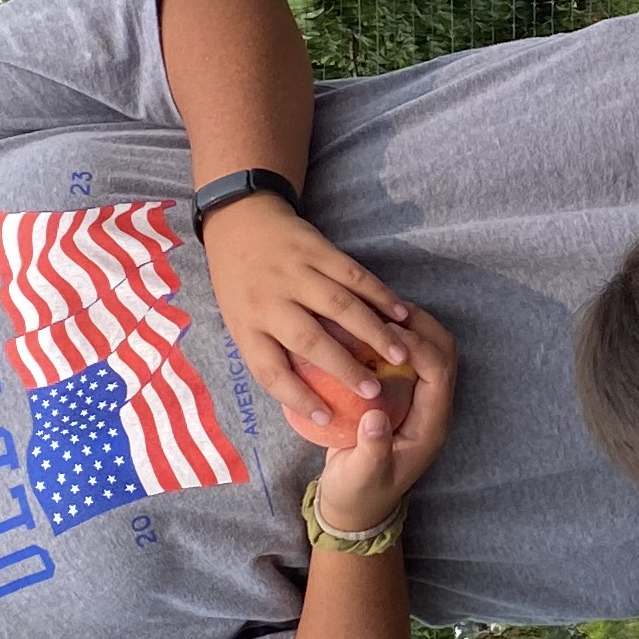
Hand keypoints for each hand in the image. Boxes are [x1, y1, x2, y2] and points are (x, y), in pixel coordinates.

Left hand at [202, 196, 412, 446]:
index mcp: (245, 325)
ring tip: (400, 356)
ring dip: (373, 332)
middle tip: (375, 393)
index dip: (299, 398)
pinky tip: (400, 313)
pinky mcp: (316, 248)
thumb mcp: (240, 320)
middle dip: (345, 370)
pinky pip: (353, 274)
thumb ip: (270, 349)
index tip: (328, 418)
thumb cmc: (240, 282)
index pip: (270, 371)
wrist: (238, 221)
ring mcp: (293, 272)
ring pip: (339, 306)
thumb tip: (310, 392)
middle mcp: (267, 300)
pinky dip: (380, 294)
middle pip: (309, 341)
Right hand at [308, 304, 455, 539]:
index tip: (384, 332)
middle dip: (420, 325)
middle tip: (383, 306)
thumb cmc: (360, 493)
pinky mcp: (400, 393)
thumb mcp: (362, 477)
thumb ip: (371, 450)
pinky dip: (389, 336)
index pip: (439, 371)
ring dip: (407, 326)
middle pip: (443, 351)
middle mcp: (431, 406)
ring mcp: (417, 398)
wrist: (355, 506)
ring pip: (428, 348)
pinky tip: (361, 325)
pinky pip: (404, 355)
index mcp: (430, 424)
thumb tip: (374, 416)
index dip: (417, 345)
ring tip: (373, 308)